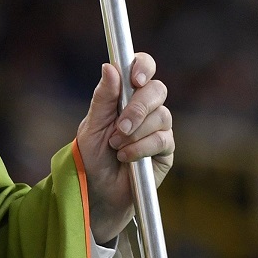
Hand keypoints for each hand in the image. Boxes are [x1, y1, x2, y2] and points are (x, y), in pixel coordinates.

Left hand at [75, 53, 173, 243]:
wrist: (97, 191)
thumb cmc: (92, 156)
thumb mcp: (92, 125)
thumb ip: (103, 98)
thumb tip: (110, 67)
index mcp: (126, 94)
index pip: (143, 67)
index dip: (144, 66)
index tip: (135, 79)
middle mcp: (146, 107)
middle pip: (157, 90)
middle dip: (138, 107)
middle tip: (120, 126)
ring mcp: (159, 128)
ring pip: (161, 116)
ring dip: (136, 132)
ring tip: (116, 147)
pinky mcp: (166, 150)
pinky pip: (162, 140)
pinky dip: (141, 148)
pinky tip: (127, 157)